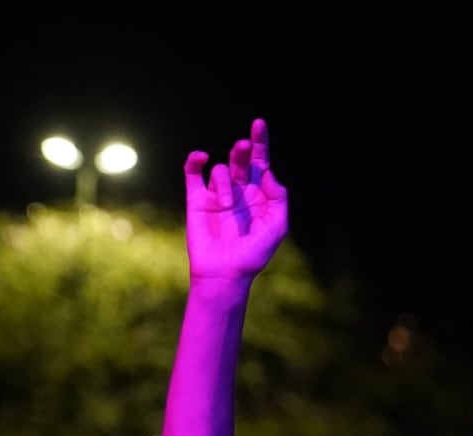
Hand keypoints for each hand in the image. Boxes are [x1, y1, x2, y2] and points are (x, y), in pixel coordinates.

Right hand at [182, 119, 288, 284]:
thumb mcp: (277, 226)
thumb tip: (269, 172)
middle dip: (243, 151)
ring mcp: (216, 194)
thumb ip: (279, 198)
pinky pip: (192, 173)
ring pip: (220, 170)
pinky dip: (194, 161)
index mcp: (259, 195)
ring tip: (226, 206)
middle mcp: (238, 191)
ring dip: (224, 184)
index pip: (261, 163)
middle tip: (244, 146)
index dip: (260, 142)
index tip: (259, 124)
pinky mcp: (196, 200)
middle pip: (240, 160)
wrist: (225, 273)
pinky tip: (199, 157)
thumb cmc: (254, 254)